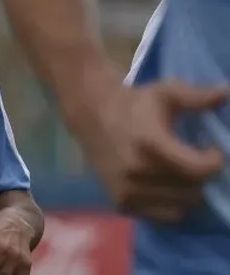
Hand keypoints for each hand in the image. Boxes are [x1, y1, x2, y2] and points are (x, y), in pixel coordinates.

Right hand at [77, 79, 226, 223]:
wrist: (91, 114)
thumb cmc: (134, 103)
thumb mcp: (165, 92)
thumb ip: (196, 96)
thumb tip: (225, 93)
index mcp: (149, 143)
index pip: (198, 169)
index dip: (214, 161)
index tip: (211, 149)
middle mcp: (137, 171)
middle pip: (194, 190)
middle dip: (201, 176)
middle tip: (194, 160)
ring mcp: (127, 190)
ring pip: (182, 205)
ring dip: (188, 191)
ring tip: (180, 172)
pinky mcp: (122, 203)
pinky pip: (165, 216)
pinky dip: (172, 204)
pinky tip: (166, 185)